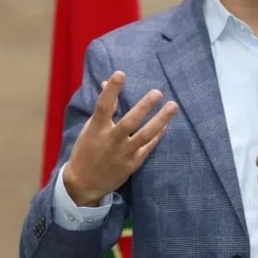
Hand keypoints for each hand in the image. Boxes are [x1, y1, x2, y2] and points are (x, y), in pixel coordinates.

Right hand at [63, 71, 177, 206]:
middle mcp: (111, 140)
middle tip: (158, 92)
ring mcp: (123, 153)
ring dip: (160, 120)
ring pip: (145, 135)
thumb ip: (104, 107)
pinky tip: (166, 125)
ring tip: (173, 106)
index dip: (112, 90)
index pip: (103, 106)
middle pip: (129, 122)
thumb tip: (108, 82)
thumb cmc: (86, 150)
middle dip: (144, 107)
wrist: (84, 183)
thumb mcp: (90, 128)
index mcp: (96, 129)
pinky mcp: (133, 163)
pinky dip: (158, 135)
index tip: (120, 74)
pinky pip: (148, 147)